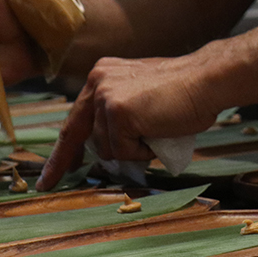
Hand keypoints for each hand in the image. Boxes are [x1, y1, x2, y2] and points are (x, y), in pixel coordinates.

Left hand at [37, 53, 222, 189]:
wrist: (207, 80)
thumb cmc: (185, 92)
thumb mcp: (140, 95)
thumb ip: (120, 112)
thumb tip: (108, 148)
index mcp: (102, 74)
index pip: (76, 117)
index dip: (63, 147)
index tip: (52, 171)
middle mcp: (97, 81)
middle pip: (76, 133)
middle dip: (64, 161)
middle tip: (50, 183)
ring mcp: (105, 97)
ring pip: (107, 147)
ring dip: (132, 149)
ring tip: (156, 131)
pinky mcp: (117, 112)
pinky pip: (123, 150)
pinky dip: (143, 151)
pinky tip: (158, 132)